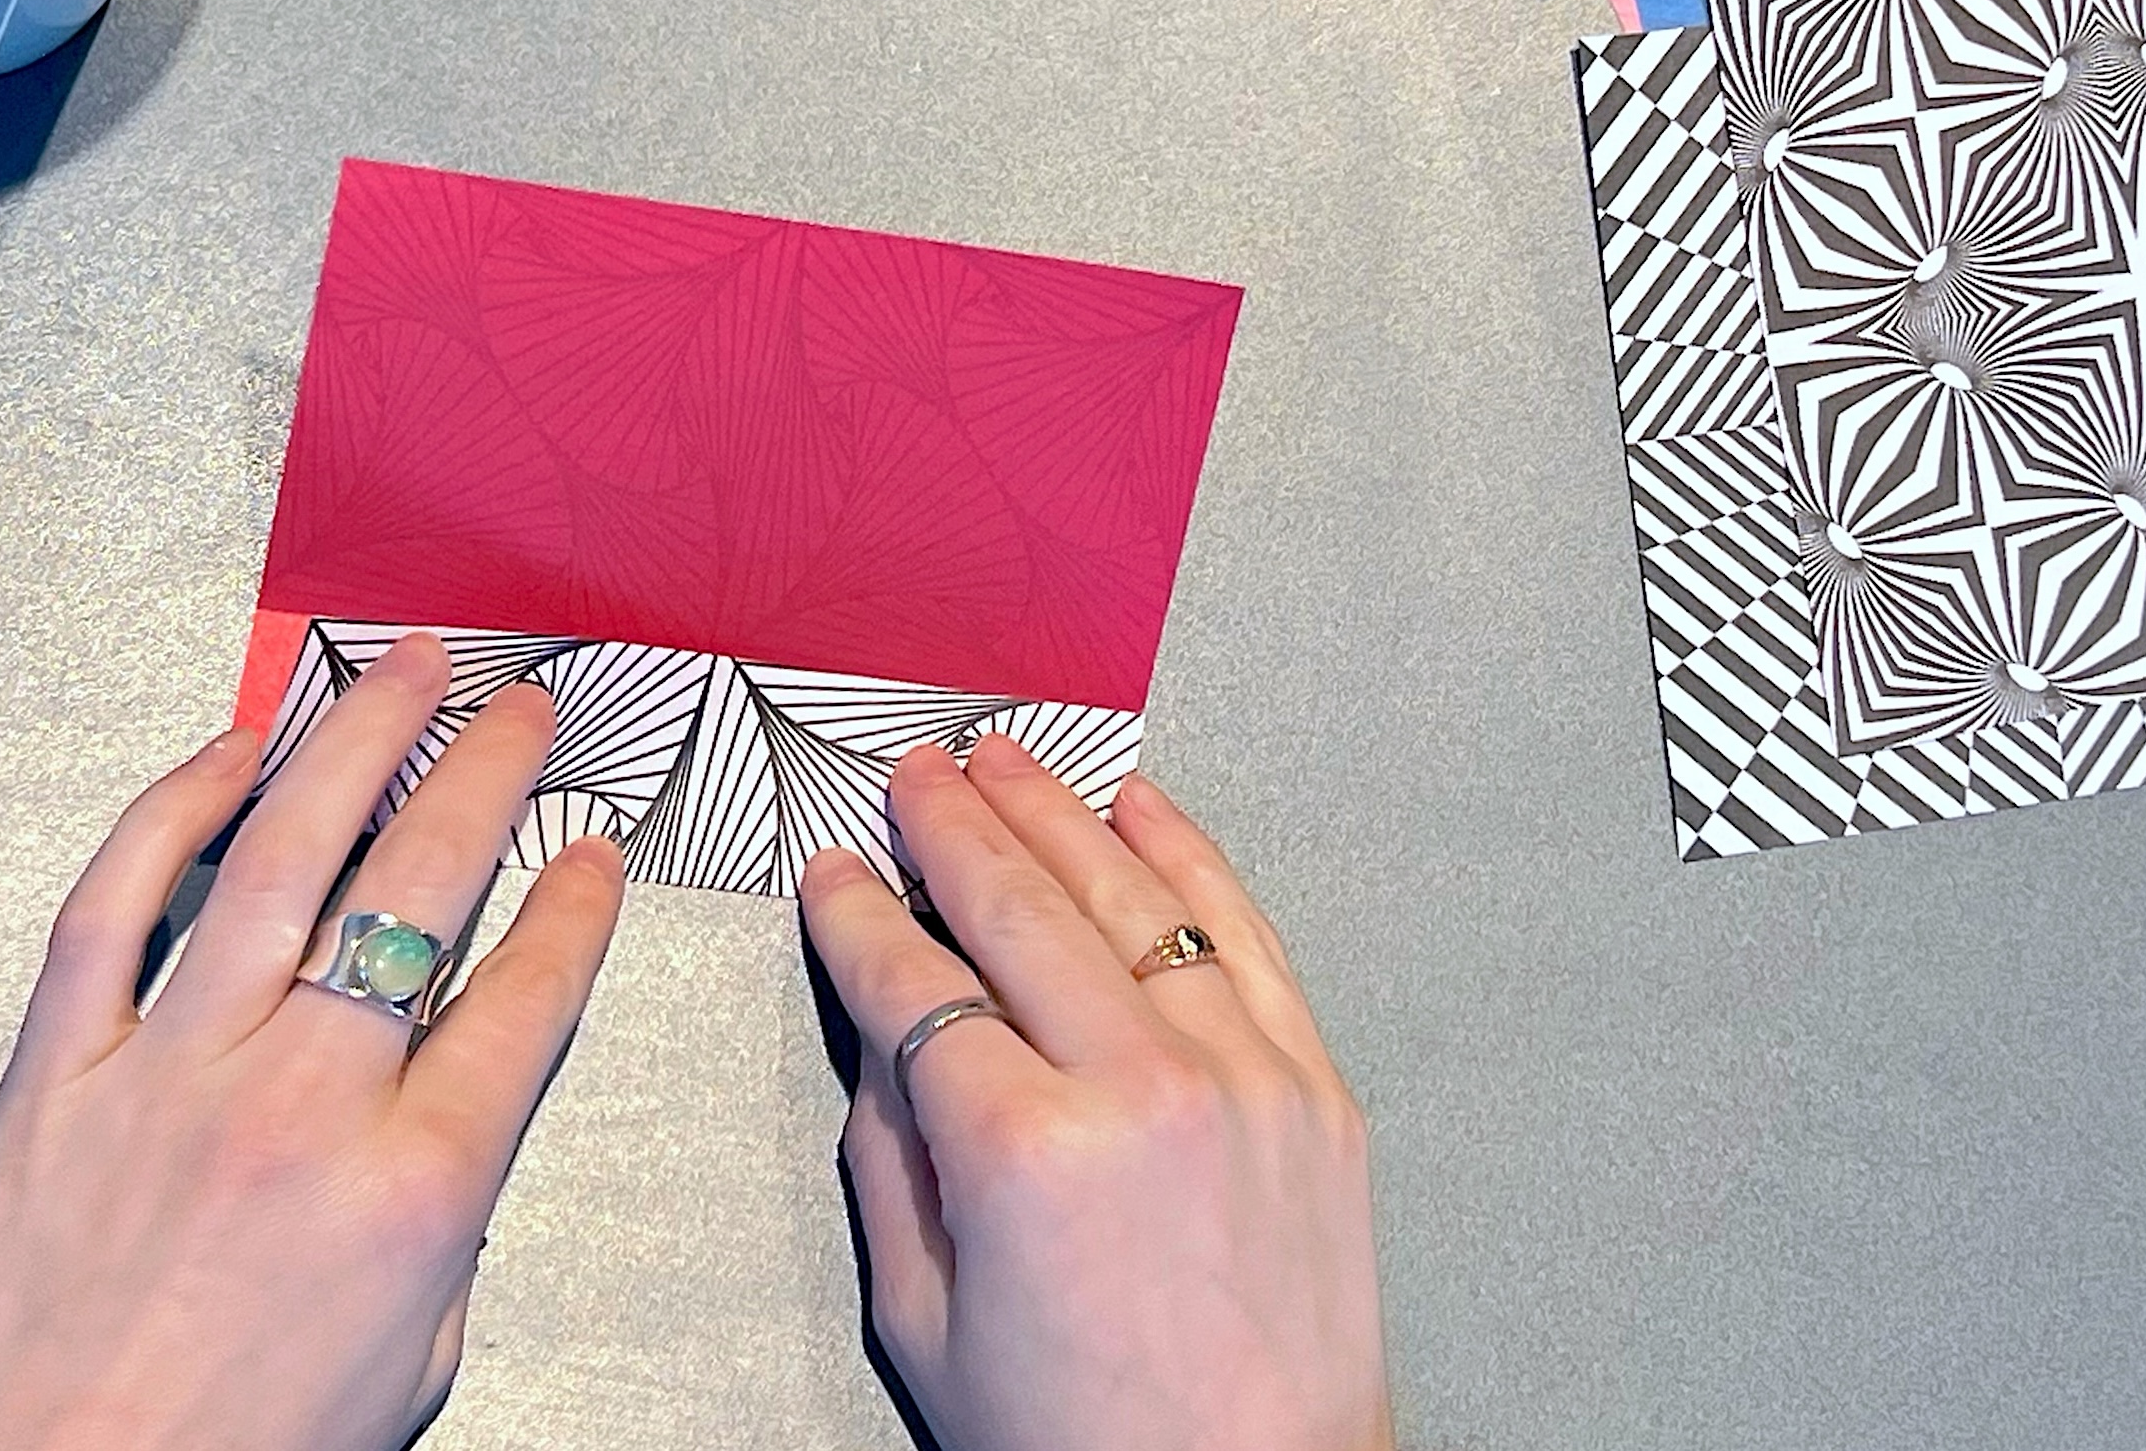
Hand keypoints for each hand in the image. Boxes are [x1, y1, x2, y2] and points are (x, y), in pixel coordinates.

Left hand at [0, 634, 624, 1450]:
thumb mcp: (412, 1360)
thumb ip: (445, 1214)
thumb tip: (447, 1104)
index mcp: (413, 1191)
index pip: (529, 992)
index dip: (577, 904)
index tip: (592, 852)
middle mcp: (302, 1109)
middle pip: (427, 881)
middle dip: (493, 770)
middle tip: (522, 711)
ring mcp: (172, 1073)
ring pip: (286, 851)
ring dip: (360, 738)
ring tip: (404, 670)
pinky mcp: (55, 1074)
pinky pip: (119, 900)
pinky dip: (175, 809)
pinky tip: (228, 756)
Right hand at [798, 741, 1390, 1450]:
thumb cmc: (1096, 1442)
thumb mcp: (930, 1319)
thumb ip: (892, 1160)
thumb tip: (884, 1036)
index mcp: (1027, 1154)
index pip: (915, 987)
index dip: (858, 920)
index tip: (835, 881)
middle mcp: (1141, 1090)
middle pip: (1019, 907)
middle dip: (949, 827)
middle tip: (912, 780)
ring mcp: (1240, 1075)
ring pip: (1130, 892)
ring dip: (1056, 810)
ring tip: (1003, 763)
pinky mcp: (1311, 1082)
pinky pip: (1240, 930)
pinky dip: (1186, 852)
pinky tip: (1139, 807)